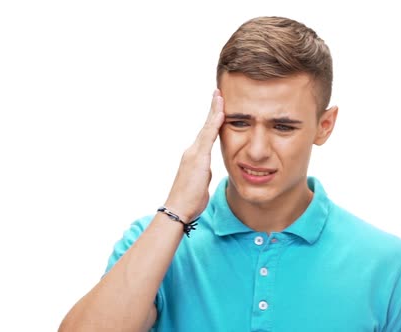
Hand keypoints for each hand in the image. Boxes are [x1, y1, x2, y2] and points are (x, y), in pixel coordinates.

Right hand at [164, 89, 224, 221]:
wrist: (179, 209)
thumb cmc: (189, 200)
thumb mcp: (199, 183)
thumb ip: (203, 173)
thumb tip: (205, 171)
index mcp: (195, 156)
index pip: (207, 133)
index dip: (213, 119)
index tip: (219, 105)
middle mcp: (193, 151)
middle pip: (206, 126)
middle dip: (213, 108)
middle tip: (218, 92)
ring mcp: (194, 153)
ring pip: (207, 128)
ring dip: (214, 111)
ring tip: (219, 96)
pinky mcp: (197, 158)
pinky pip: (208, 137)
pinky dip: (214, 124)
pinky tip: (221, 113)